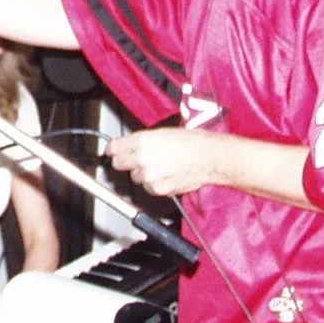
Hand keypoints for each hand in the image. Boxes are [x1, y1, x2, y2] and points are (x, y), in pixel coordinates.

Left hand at [104, 126, 220, 197]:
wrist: (210, 157)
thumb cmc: (192, 142)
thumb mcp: (162, 133)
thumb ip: (142, 141)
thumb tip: (129, 146)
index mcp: (142, 140)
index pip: (113, 148)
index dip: (113, 150)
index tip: (113, 152)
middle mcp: (141, 158)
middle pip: (119, 164)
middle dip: (126, 162)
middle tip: (137, 160)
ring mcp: (149, 176)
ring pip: (135, 177)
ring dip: (143, 174)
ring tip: (161, 166)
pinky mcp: (158, 189)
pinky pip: (149, 188)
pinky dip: (155, 184)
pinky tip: (168, 175)